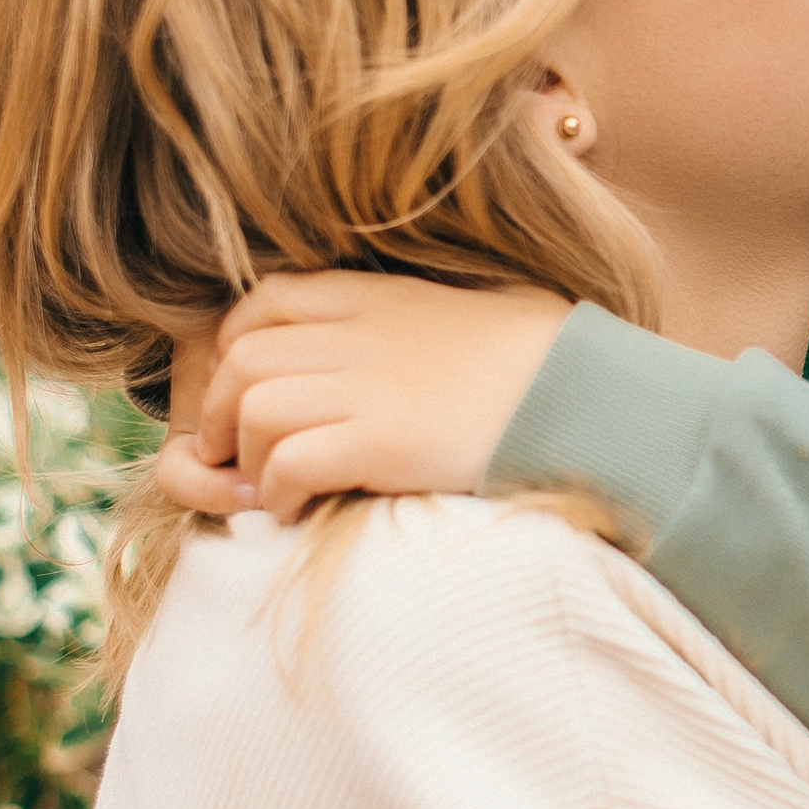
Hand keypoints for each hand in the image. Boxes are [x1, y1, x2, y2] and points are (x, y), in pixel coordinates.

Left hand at [155, 273, 570, 525]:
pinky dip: (275, 493)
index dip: (233, 346)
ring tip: (266, 491)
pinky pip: (288, 464)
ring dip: (244, 460)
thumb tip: (411, 336)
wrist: (590, 396)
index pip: (265, 299)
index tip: (242, 390)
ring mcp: (370, 388)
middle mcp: (362, 336)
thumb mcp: (477, 309)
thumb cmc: (548, 361)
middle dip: (218, 413)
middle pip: (241, 359)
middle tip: (233, 457)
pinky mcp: (384, 443)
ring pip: (252, 410)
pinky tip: (295, 511)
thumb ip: (422, 316)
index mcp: (378, 297)